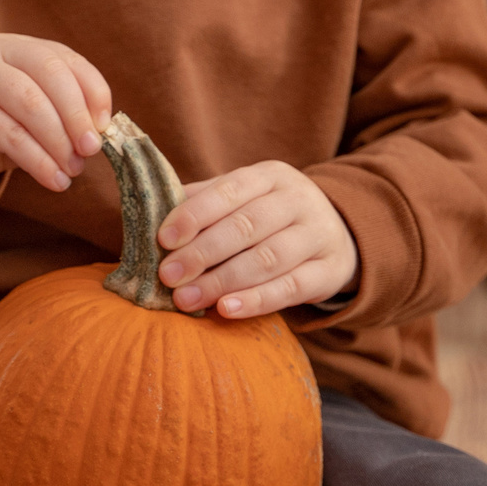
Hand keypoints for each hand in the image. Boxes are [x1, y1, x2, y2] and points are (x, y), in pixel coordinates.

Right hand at [0, 34, 112, 201]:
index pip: (67, 60)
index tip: (104, 127)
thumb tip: (102, 134)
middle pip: (50, 74)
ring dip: (58, 142)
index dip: (93, 92)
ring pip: (30, 105)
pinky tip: (53, 179)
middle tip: (91, 150)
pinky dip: (38, 161)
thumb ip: (65, 115)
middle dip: (77, 116)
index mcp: (20, 47)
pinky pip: (9, 135)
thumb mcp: (35, 116)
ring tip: (72, 170)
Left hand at [155, 161, 357, 319]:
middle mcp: (298, 199)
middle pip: (246, 226)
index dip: (195, 214)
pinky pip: (291, 287)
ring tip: (187, 299)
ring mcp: (318, 234)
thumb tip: (149, 215)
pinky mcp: (329, 271)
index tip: (164, 239)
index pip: (229, 191)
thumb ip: (202, 203)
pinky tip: (226, 309)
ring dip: (222, 281)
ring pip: (268, 258)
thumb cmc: (271, 217)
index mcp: (270, 175)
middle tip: (168, 276)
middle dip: (202, 253)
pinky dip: (256, 300)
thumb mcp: (243, 199)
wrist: (336, 235)